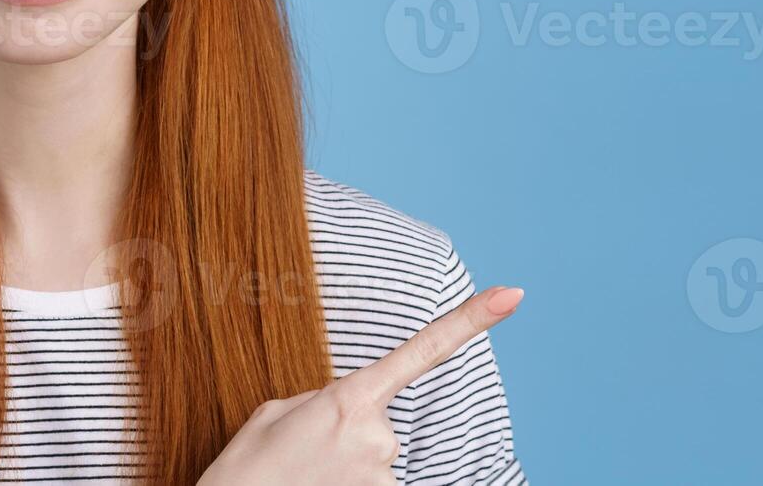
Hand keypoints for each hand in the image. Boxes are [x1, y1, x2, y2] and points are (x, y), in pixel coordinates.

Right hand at [195, 285, 524, 484]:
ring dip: (346, 458)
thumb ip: (327, 399)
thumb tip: (352, 408)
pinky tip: (319, 482)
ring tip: (308, 470)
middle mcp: (378, 433)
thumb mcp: (280, 411)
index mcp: (350, 396)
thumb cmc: (250, 464)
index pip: (423, 351)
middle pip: (379, 416)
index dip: (471, 321)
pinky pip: (372, 477)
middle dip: (348, 426)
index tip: (512, 294)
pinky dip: (347, 479)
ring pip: (375, 451)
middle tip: (307, 446)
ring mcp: (383, 470)